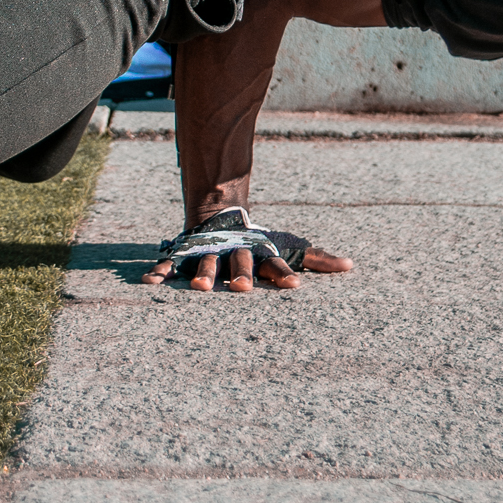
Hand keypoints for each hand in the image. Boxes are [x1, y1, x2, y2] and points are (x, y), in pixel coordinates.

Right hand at [141, 239, 354, 292]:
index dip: (285, 273)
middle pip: (239, 263)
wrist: (220, 214)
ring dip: (203, 274)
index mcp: (259, 253)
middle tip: (242, 288)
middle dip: (240, 274)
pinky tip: (151, 282)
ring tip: (201, 288)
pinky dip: (161, 271)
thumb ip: (317, 258)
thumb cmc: (260, 241)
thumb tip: (351, 265)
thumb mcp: (289, 246)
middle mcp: (234, 253)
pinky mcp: (187, 254)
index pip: (276, 263)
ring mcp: (209, 252)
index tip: (296, 286)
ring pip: (206, 263)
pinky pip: (172, 263)